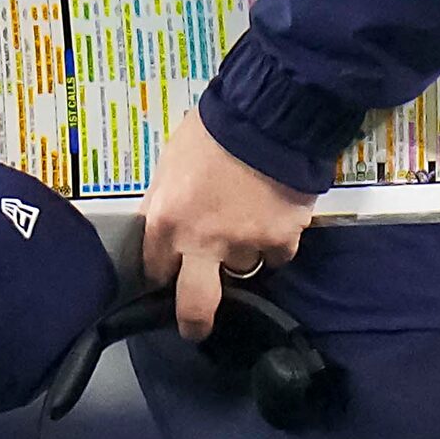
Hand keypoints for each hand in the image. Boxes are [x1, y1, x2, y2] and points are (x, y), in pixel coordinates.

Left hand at [143, 109, 316, 339]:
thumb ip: (164, 200)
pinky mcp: (282, 238)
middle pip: (195, 308)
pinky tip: (278, 212)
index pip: (156, 270)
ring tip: (251, 218)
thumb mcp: (172, 161)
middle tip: (197, 326)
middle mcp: (202, 243)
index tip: (172, 267)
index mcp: (167, 222)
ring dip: (245, 250)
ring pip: (244, 268)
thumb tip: (160, 222)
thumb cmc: (214, 128)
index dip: (165, 268)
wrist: (270, 112)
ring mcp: (245, 244)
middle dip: (194, 323)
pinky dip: (278, 238)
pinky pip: (279, 252)